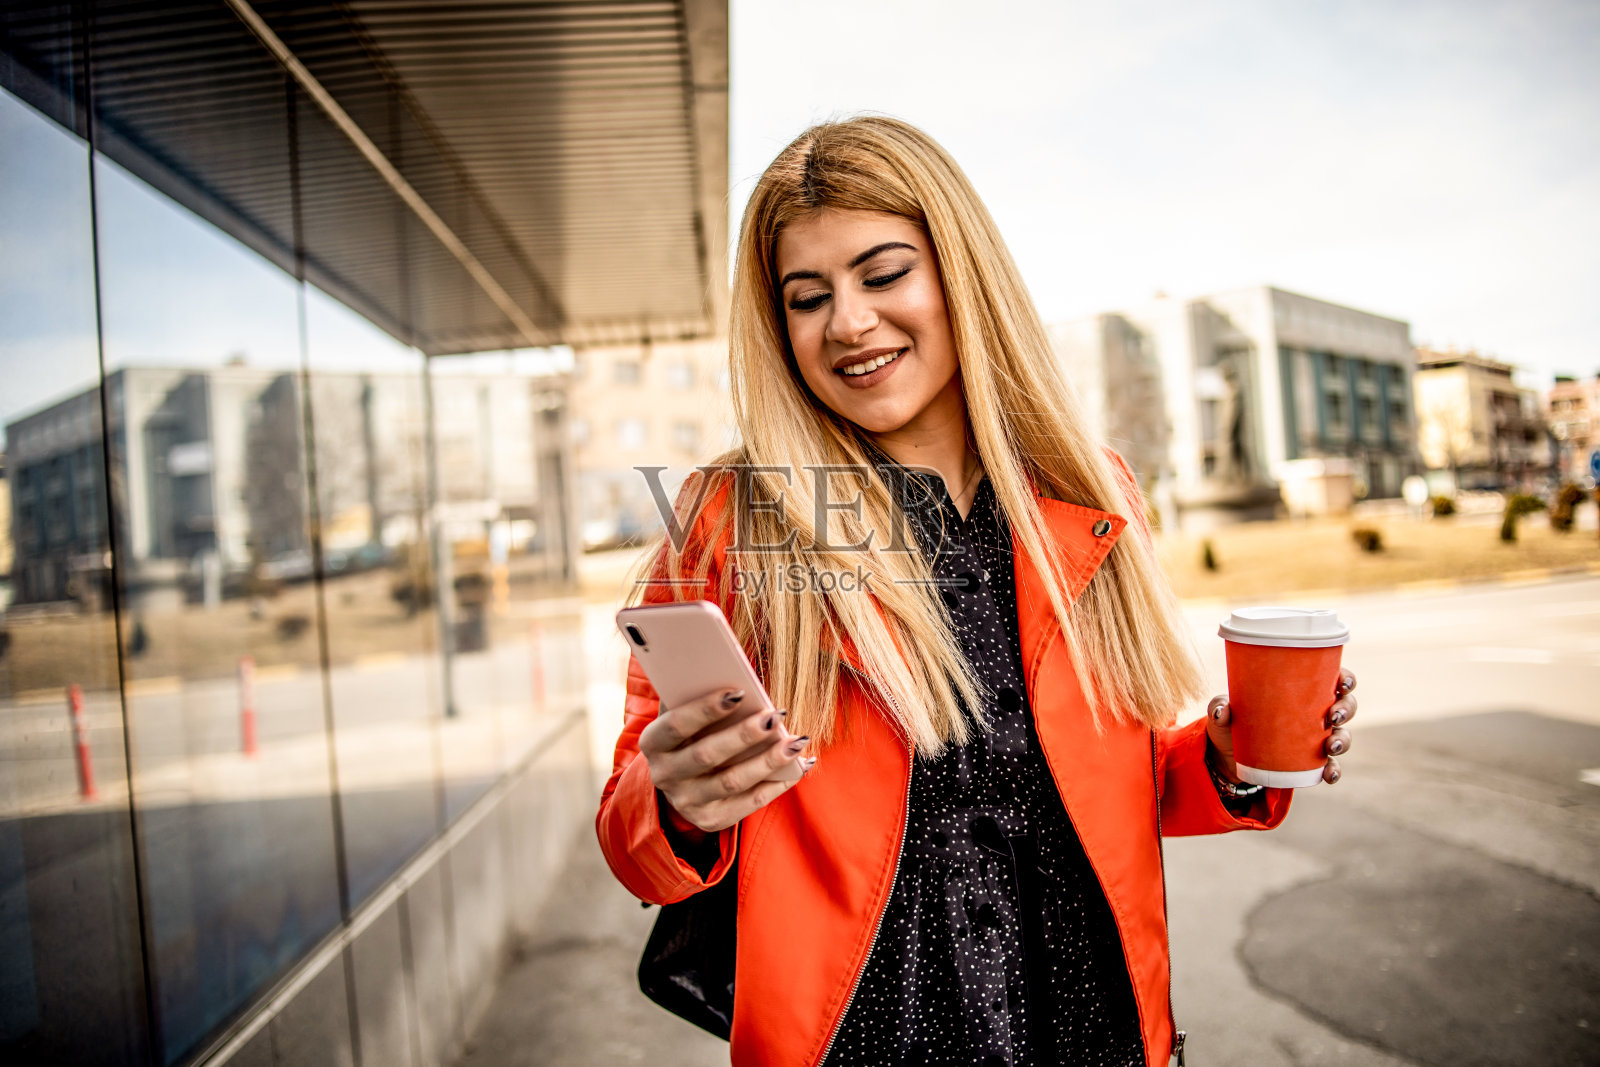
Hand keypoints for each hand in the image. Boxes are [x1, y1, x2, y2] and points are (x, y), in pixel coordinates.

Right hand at [638, 688, 814, 835]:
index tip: (739, 693)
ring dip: (768, 760)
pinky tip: (800, 765)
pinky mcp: (711, 820)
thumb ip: (698, 696)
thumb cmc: (690, 733)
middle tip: (776, 715)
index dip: (705, 709)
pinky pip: (750, 802)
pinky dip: (778, 783)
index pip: (676, 725)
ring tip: (796, 741)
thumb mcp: (684, 715)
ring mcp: (687, 802)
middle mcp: (665, 775)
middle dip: (744, 735)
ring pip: (733, 781)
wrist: (680, 781)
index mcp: (653, 743)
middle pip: (707, 755)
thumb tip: (737, 677)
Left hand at [1205, 667, 1357, 785]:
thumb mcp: (1224, 713)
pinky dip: (1333, 771)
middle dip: (1346, 709)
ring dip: (1342, 740)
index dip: (1346, 679)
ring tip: (1329, 746)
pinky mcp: (1310, 763)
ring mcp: (1315, 738)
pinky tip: (1329, 774)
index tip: (1342, 683)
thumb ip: (1220, 708)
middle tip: (1333, 715)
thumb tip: (1222, 711)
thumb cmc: (1232, 722)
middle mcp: (1314, 712)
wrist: (1228, 757)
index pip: (1333, 679)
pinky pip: (1330, 767)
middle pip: (1345, 706)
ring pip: (1342, 736)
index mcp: (1301, 691)